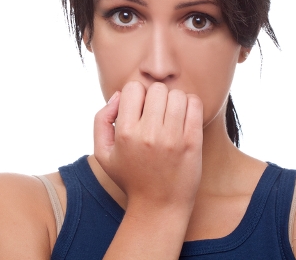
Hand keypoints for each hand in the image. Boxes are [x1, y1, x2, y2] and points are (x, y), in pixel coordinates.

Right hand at [94, 81, 203, 209]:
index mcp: (125, 133)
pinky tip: (183, 118)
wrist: (159, 207)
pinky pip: (194, 105)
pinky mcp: (192, 142)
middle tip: (156, 113)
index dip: (135, 95)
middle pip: (156, 89)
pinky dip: (189, 105)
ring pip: (177, 94)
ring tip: (170, 116)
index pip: (132, 88)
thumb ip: (101, 119)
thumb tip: (118, 95)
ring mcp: (173, 138)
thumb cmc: (130, 177)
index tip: (139, 110)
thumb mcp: (103, 153)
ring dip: (173, 101)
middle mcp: (149, 134)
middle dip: (155, 97)